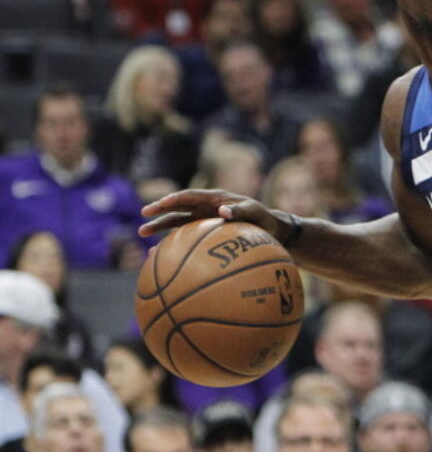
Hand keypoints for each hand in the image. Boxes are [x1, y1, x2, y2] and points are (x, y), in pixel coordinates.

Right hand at [140, 188, 279, 239]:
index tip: (160, 204)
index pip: (189, 196)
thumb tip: (223, 211)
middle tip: (143, 215)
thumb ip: (240, 210)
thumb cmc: (263, 218)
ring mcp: (202, 221)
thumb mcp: (254, 212)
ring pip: (176, 223)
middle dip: (159, 210)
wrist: (269, 229)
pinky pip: (184, 238)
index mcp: (214, 198)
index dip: (174, 198)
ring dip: (159, 227)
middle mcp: (204, 208)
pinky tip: (157, 255)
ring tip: (142, 233)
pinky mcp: (203, 233)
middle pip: (177, 208)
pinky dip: (171, 245)